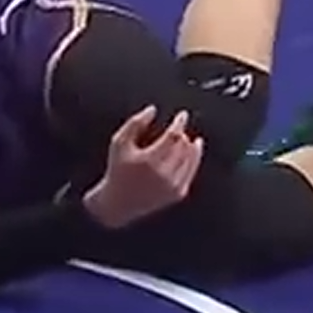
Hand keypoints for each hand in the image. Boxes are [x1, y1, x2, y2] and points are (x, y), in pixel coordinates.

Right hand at [83, 107, 203, 229]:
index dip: (179, 123)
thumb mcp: (119, 143)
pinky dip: (194, 159)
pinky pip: (191, 172)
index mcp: (149, 161)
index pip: (173, 136)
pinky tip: (193, 150)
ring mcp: (172, 186)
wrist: (118, 203)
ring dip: (190, 145)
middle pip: (183, 146)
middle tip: (178, 128)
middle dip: (182, 134)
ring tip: (186, 138)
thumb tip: (153, 110)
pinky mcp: (177, 194)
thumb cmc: (117, 170)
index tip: (182, 115)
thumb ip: (134, 123)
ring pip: (190, 158)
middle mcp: (163, 175)